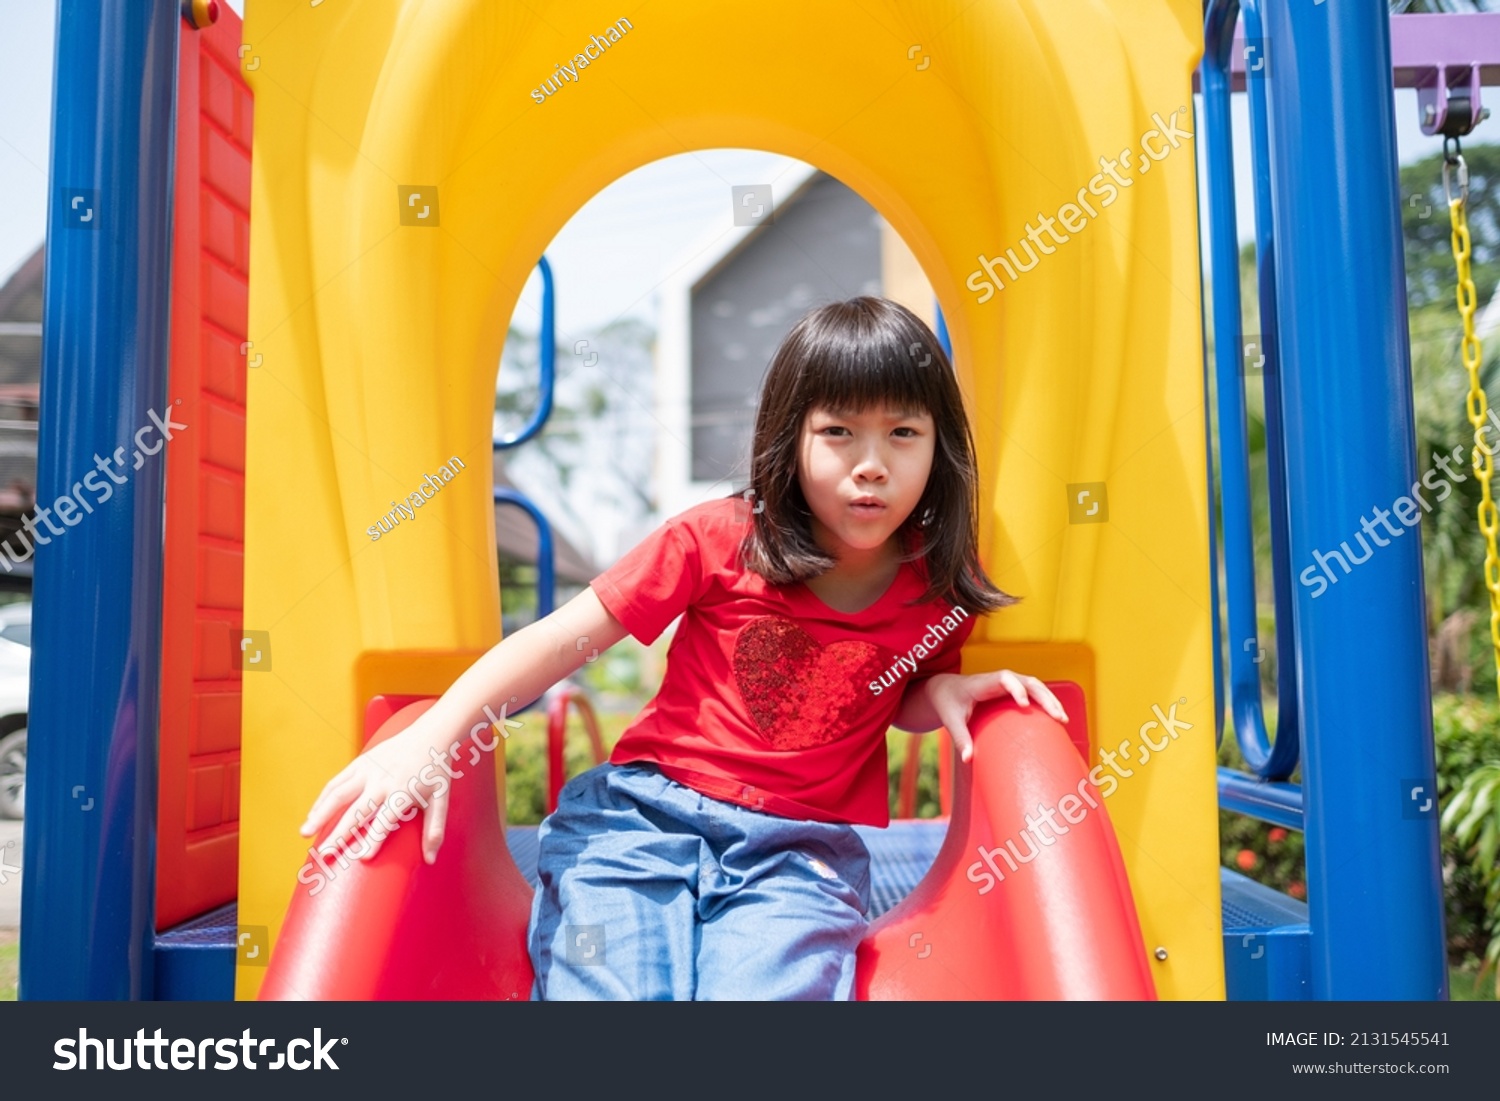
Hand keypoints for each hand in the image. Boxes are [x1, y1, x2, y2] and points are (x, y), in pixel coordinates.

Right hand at [298, 711, 464, 865]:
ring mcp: (368, 770)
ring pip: (339, 794)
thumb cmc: (435, 773)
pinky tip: (312, 816)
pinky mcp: (359, 763)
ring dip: (320, 814)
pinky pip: (336, 782)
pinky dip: (322, 799)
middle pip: (357, 811)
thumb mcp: (441, 800)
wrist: (429, 735)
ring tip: (304, 834)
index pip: (386, 819)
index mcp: (403, 792)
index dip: (375, 838)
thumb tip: (430, 860)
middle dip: (339, 834)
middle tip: (324, 855)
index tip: (362, 857)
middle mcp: (383, 781)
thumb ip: (434, 830)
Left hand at [925, 670, 1068, 762]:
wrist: (945, 689)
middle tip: (1057, 717)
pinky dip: (1046, 702)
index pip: (1003, 679)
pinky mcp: (1013, 690)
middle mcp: (999, 680)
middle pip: (1027, 681)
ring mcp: (1008, 684)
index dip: (1015, 688)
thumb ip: (959, 738)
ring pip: (1034, 685)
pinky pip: (1033, 692)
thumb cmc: (949, 702)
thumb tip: (968, 760)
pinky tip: (1056, 718)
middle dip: (1044, 697)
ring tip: (1062, 719)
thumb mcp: (950, 720)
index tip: (1023, 704)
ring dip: (1050, 699)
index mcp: (983, 683)